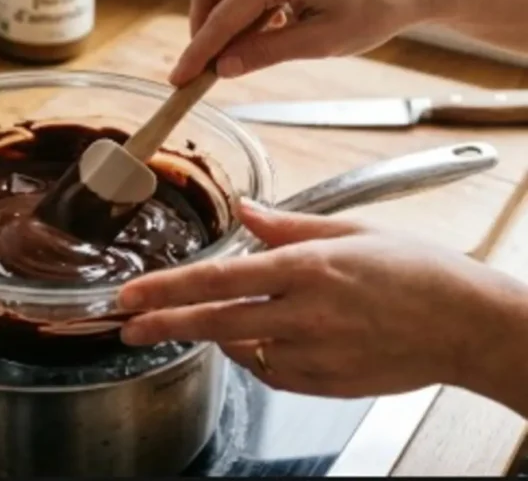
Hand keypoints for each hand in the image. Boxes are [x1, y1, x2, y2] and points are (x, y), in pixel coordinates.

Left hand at [116, 200, 525, 398]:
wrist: (467, 325)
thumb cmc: (418, 272)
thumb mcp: (351, 232)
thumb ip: (286, 225)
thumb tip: (244, 211)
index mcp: (307, 268)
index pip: (218, 278)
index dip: (167, 287)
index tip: (133, 294)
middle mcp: (305, 313)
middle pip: (215, 321)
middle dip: (164, 324)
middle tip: (128, 327)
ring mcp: (315, 354)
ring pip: (240, 349)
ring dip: (212, 335)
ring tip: (195, 322)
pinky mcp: (326, 384)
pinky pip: (272, 373)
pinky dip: (254, 356)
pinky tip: (253, 341)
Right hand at [170, 0, 439, 84]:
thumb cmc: (375, 10)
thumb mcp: (320, 43)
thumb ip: (266, 53)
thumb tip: (224, 67)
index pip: (224, 16)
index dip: (198, 52)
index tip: (180, 78)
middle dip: (201, 26)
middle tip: (206, 62)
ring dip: (214, 7)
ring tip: (231, 42)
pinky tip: (252, 19)